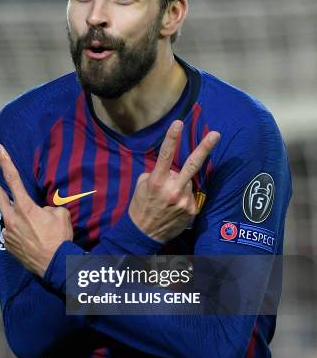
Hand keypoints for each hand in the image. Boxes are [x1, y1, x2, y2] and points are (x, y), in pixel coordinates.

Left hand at [0, 144, 72, 277]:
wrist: (55, 265)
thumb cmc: (59, 238)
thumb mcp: (60, 215)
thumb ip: (47, 208)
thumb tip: (40, 211)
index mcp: (25, 207)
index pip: (13, 178)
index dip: (5, 161)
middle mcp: (12, 218)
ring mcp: (8, 233)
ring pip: (11, 218)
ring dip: (21, 219)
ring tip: (38, 231)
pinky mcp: (8, 245)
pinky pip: (14, 233)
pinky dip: (22, 233)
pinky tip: (33, 241)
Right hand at [128, 120, 219, 242]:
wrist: (144, 234)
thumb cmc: (140, 206)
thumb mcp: (141, 186)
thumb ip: (156, 174)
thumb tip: (170, 169)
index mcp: (157, 181)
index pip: (165, 155)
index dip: (172, 138)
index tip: (178, 123)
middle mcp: (172, 190)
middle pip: (192, 165)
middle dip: (205, 148)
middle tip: (216, 134)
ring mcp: (184, 201)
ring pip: (188, 182)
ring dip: (181, 185)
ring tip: (169, 198)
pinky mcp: (192, 211)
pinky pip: (191, 196)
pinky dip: (184, 197)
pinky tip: (174, 207)